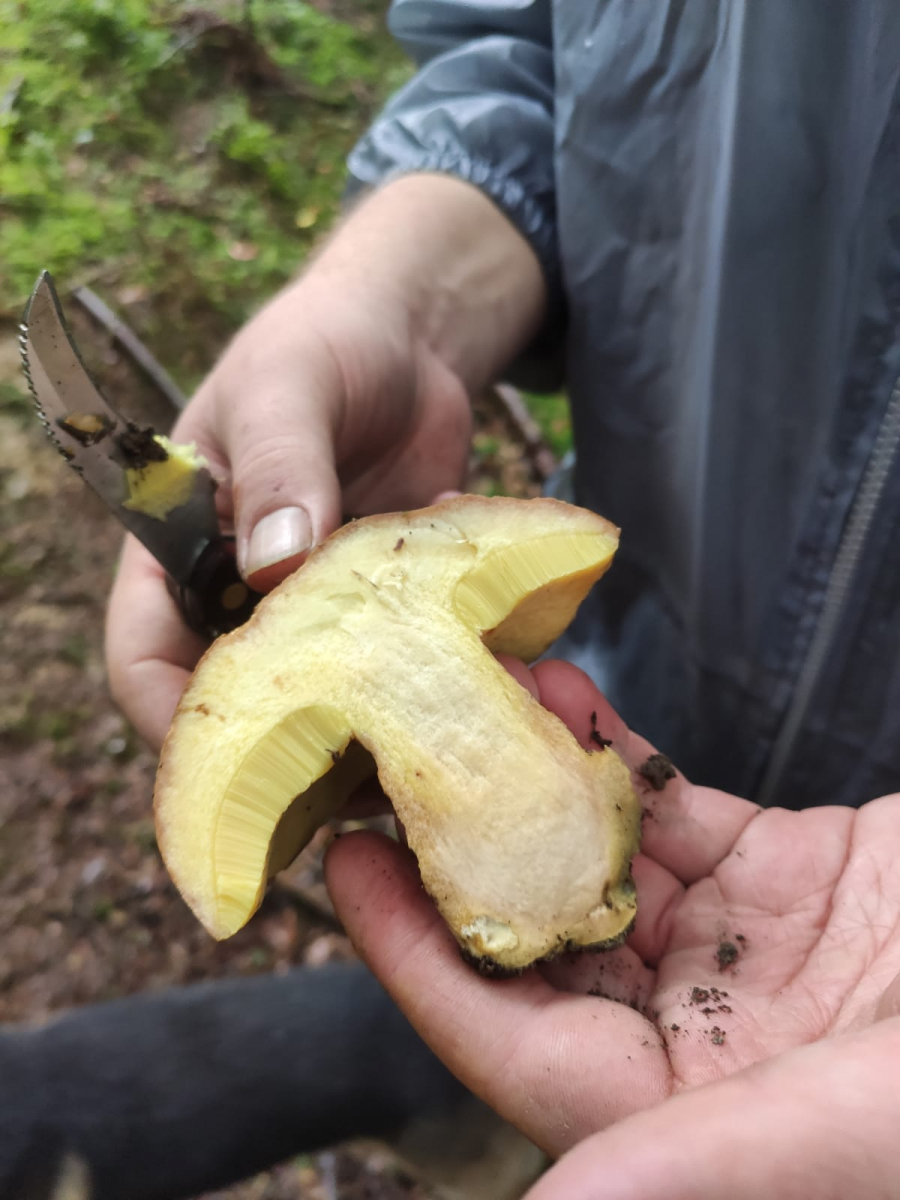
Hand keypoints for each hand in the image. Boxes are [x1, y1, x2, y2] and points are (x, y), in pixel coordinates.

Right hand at [105, 176, 544, 748]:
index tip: (235, 768)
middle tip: (373, 767)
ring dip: (393, 714)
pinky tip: (498, 623)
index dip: (174, 723)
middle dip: (306, 745)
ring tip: (452, 714)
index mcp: (179, 552)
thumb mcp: (286, 389)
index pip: (145, 659)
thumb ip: (279, 468)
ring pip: (343, 697)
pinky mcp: (394, 606)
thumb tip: (274, 567)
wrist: (410, 338)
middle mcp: (244, 596)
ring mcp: (324, 609)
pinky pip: (416, 657)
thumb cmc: (320, 345)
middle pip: (249, 705)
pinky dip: (453, 656)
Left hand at [325, 659, 899, 1198]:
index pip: (517, 1048)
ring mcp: (740, 954)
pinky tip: (564, 698)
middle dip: (459, 852)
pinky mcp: (783, 875)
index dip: (419, 962)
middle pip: (542, 943)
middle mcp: (702, 1046)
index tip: (347, 870)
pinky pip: (672, 810)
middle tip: (384, 762)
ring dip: (534, 784)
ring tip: (471, 702)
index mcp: (700, 1126)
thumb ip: (712, 1167)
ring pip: (598, 862)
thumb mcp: (867, 1117)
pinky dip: (617, 755)